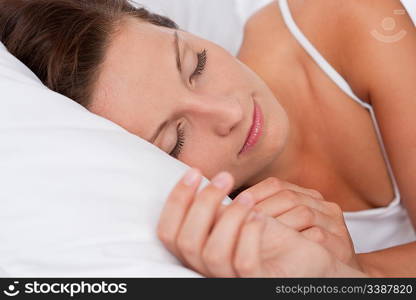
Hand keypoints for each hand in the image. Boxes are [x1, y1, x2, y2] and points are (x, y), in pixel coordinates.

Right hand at [157, 169, 366, 276]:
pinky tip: (260, 216)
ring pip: (213, 254)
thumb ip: (214, 211)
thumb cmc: (266, 238)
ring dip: (230, 217)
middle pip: (187, 242)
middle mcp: (207, 272)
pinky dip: (250, 234)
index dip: (176, 200)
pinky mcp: (258, 284)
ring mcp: (231, 281)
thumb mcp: (233, 222)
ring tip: (247, 197)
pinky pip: (244, 263)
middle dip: (203, 203)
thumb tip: (197, 181)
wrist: (303, 263)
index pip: (168, 232)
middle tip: (226, 177)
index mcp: (196, 254)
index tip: (194, 172)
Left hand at [231, 177, 360, 270]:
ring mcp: (334, 223)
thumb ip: (266, 212)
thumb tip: (228, 206)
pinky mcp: (341, 243)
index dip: (253, 193)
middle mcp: (323, 205)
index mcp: (308, 196)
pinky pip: (316, 235)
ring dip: (278, 224)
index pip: (276, 184)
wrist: (337, 276)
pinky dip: (296, 238)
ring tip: (258, 234)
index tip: (234, 205)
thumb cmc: (304, 250)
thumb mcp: (287, 226)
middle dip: (261, 209)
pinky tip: (280, 246)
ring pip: (303, 213)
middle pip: (288, 196)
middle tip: (241, 222)